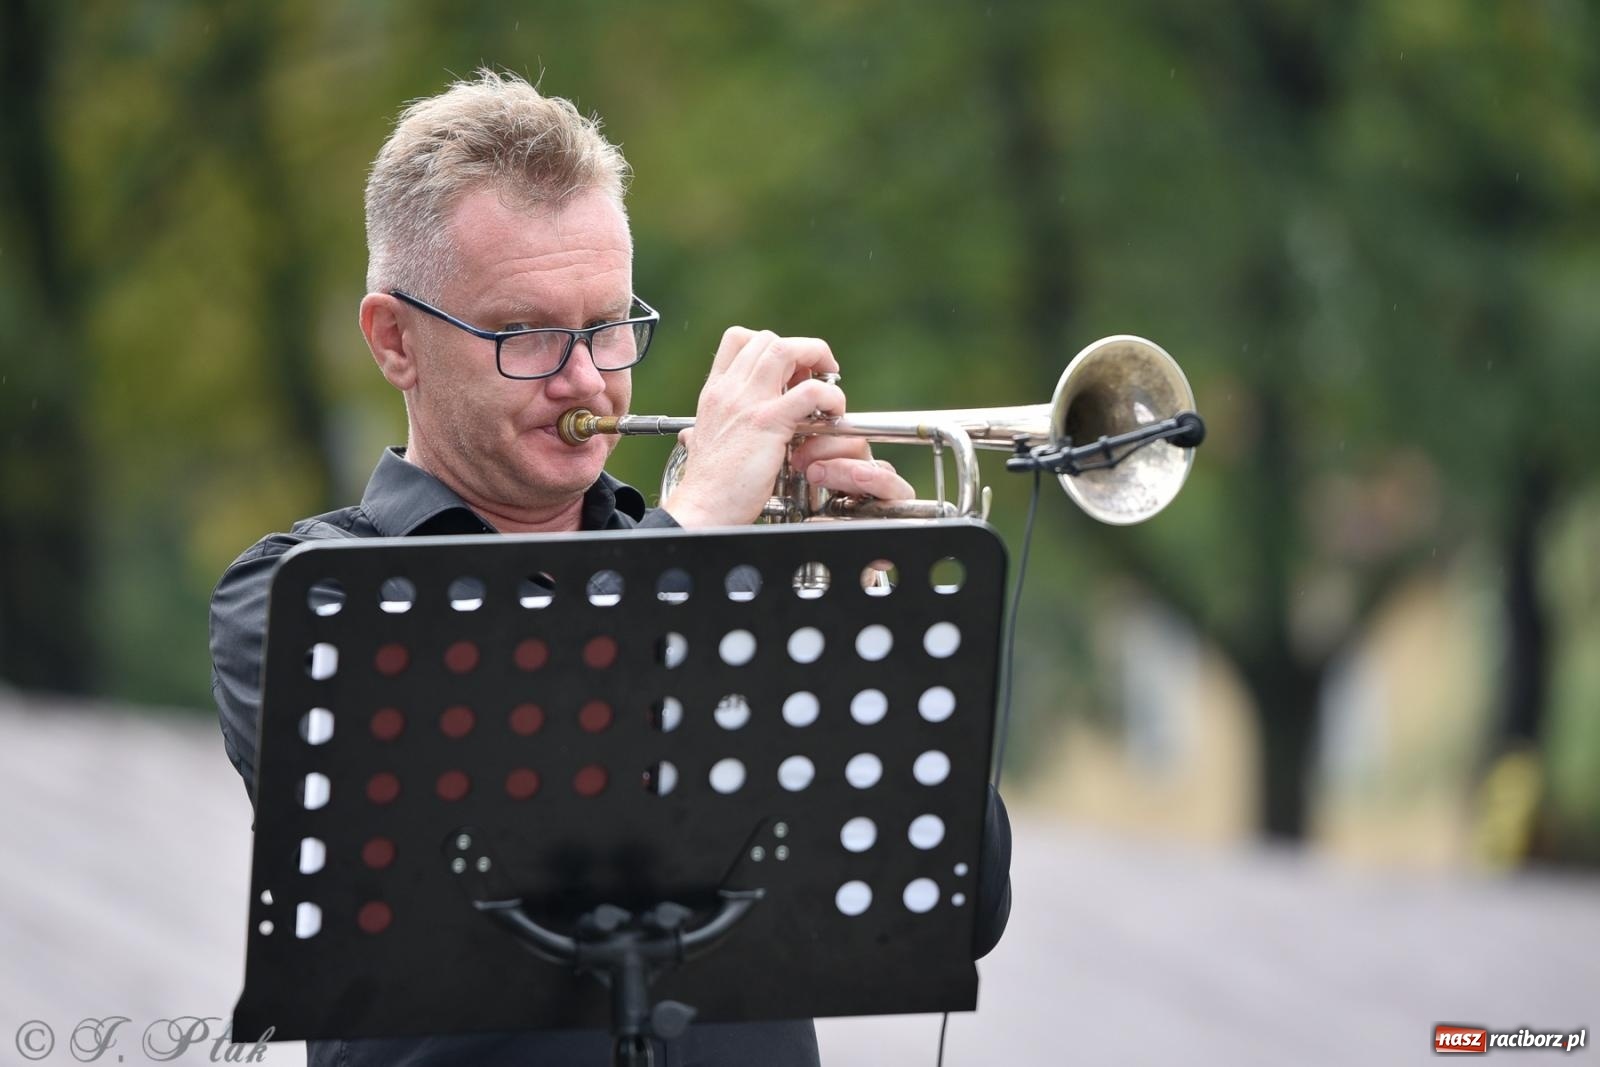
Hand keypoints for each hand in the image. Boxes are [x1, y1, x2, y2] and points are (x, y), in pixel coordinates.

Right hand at [662, 327, 914, 525]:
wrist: (702, 508)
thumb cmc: (708, 484)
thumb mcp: (702, 443)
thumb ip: (709, 429)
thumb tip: (703, 433)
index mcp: (715, 392)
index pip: (738, 339)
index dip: (769, 345)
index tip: (788, 368)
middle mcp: (729, 389)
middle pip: (768, 340)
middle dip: (800, 351)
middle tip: (816, 375)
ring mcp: (748, 402)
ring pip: (787, 351)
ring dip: (815, 360)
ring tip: (828, 386)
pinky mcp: (768, 422)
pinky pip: (810, 391)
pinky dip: (829, 397)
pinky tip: (832, 415)